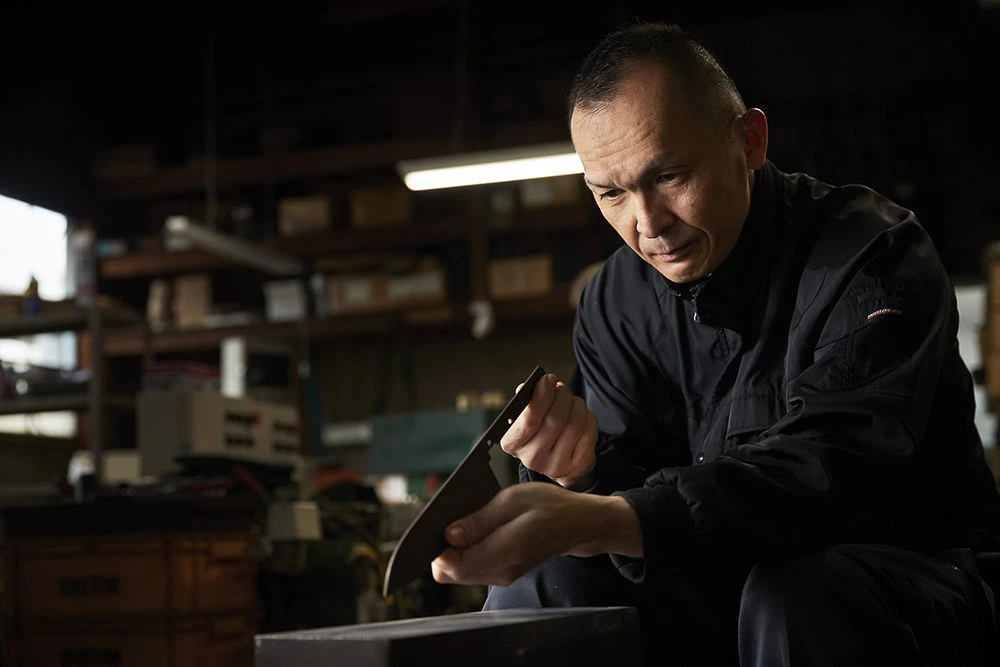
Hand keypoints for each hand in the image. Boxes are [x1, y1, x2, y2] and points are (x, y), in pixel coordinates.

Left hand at [430, 482, 640, 586]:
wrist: (576, 524)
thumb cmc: (547, 506)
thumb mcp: (512, 501)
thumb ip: (479, 521)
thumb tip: (448, 535)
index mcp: (504, 552)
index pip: (453, 567)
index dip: (437, 550)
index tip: (436, 529)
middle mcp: (500, 571)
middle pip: (450, 573)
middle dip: (443, 549)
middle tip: (454, 520)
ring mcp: (501, 575)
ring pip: (459, 572)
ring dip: (455, 550)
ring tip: (470, 523)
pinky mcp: (502, 573)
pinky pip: (472, 568)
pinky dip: (467, 551)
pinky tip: (478, 531)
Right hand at [500, 373, 598, 488]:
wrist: (556, 458)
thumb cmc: (538, 430)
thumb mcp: (524, 417)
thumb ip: (526, 401)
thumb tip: (532, 386)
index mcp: (512, 443)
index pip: (529, 420)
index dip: (541, 396)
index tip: (548, 378)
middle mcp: (532, 458)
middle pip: (555, 419)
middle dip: (562, 396)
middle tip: (562, 388)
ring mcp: (556, 466)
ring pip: (575, 424)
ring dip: (576, 405)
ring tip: (572, 401)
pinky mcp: (577, 467)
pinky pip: (588, 433)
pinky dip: (588, 418)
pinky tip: (581, 417)